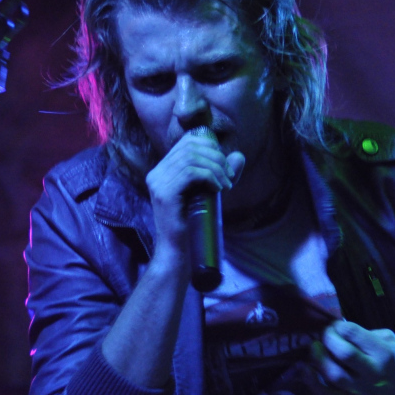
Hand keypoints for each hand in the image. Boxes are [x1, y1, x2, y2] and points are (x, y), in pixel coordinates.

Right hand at [146, 132, 243, 261]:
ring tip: (226, 184)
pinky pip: (191, 173)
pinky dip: (210, 177)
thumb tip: (238, 155)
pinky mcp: (164, 194)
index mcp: (162, 171)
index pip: (186, 142)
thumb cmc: (194, 225)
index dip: (210, 147)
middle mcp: (156, 173)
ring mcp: (158, 183)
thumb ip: (222, 173)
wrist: (180, 252)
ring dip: (216, 168)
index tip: (226, 166)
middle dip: (216, 157)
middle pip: (190, 147)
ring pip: (192, 158)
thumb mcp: (210, 193)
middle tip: (230, 176)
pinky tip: (218, 189)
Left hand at [305, 320, 394, 394]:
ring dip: (318, 358)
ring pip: (333, 375)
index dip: (338, 326)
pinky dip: (312, 383)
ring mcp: (362, 392)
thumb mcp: (391, 342)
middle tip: (324, 335)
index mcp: (384, 353)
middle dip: (327, 338)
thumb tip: (339, 328)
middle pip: (343, 353)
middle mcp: (373, 373)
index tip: (334, 326)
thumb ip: (366, 334)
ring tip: (314, 348)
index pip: (353, 333)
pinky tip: (304, 369)